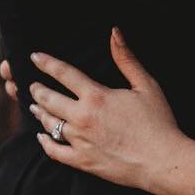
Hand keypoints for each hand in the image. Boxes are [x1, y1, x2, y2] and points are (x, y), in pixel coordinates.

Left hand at [24, 29, 183, 189]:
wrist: (162, 161)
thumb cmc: (158, 122)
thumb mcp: (146, 85)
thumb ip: (126, 59)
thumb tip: (114, 32)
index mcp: (96, 96)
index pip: (63, 73)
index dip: (47, 63)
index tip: (35, 57)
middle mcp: (82, 117)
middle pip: (49, 99)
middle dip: (37, 90)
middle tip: (33, 85)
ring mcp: (80, 141)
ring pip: (49, 123)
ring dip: (39, 112)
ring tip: (35, 106)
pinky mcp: (82, 161)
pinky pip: (54, 151)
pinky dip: (44, 142)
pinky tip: (41, 136)